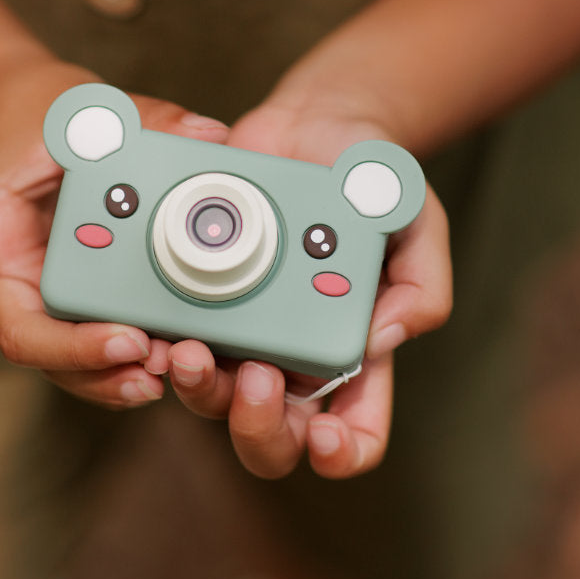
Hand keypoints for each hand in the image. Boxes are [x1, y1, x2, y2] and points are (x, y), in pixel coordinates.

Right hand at [0, 58, 227, 407]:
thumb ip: (148, 117)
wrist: (50, 131)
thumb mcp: (93, 110)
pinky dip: (127, 364)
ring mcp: (47, 295)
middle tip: (134, 345)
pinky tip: (171, 363)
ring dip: (106, 378)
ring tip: (159, 373)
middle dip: (76, 354)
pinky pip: (97, 347)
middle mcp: (13, 274)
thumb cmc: (54, 119)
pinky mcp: (83, 305)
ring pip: (63, 360)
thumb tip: (207, 132)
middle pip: (25, 337)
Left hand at [167, 100, 450, 478]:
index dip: (340, 452)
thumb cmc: (372, 185)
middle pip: (273, 435)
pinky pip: (173, 337)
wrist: (314, 126)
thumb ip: (422, 287)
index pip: (353, 433)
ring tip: (189, 350)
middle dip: (258, 429)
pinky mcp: (198, 294)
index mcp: (351, 354)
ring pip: (213, 395)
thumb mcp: (416, 225)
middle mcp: (293, 355)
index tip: (323, 435)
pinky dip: (161, 345)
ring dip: (199, 389)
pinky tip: (157, 328)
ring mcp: (243, 327)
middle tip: (256, 380)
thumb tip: (378, 342)